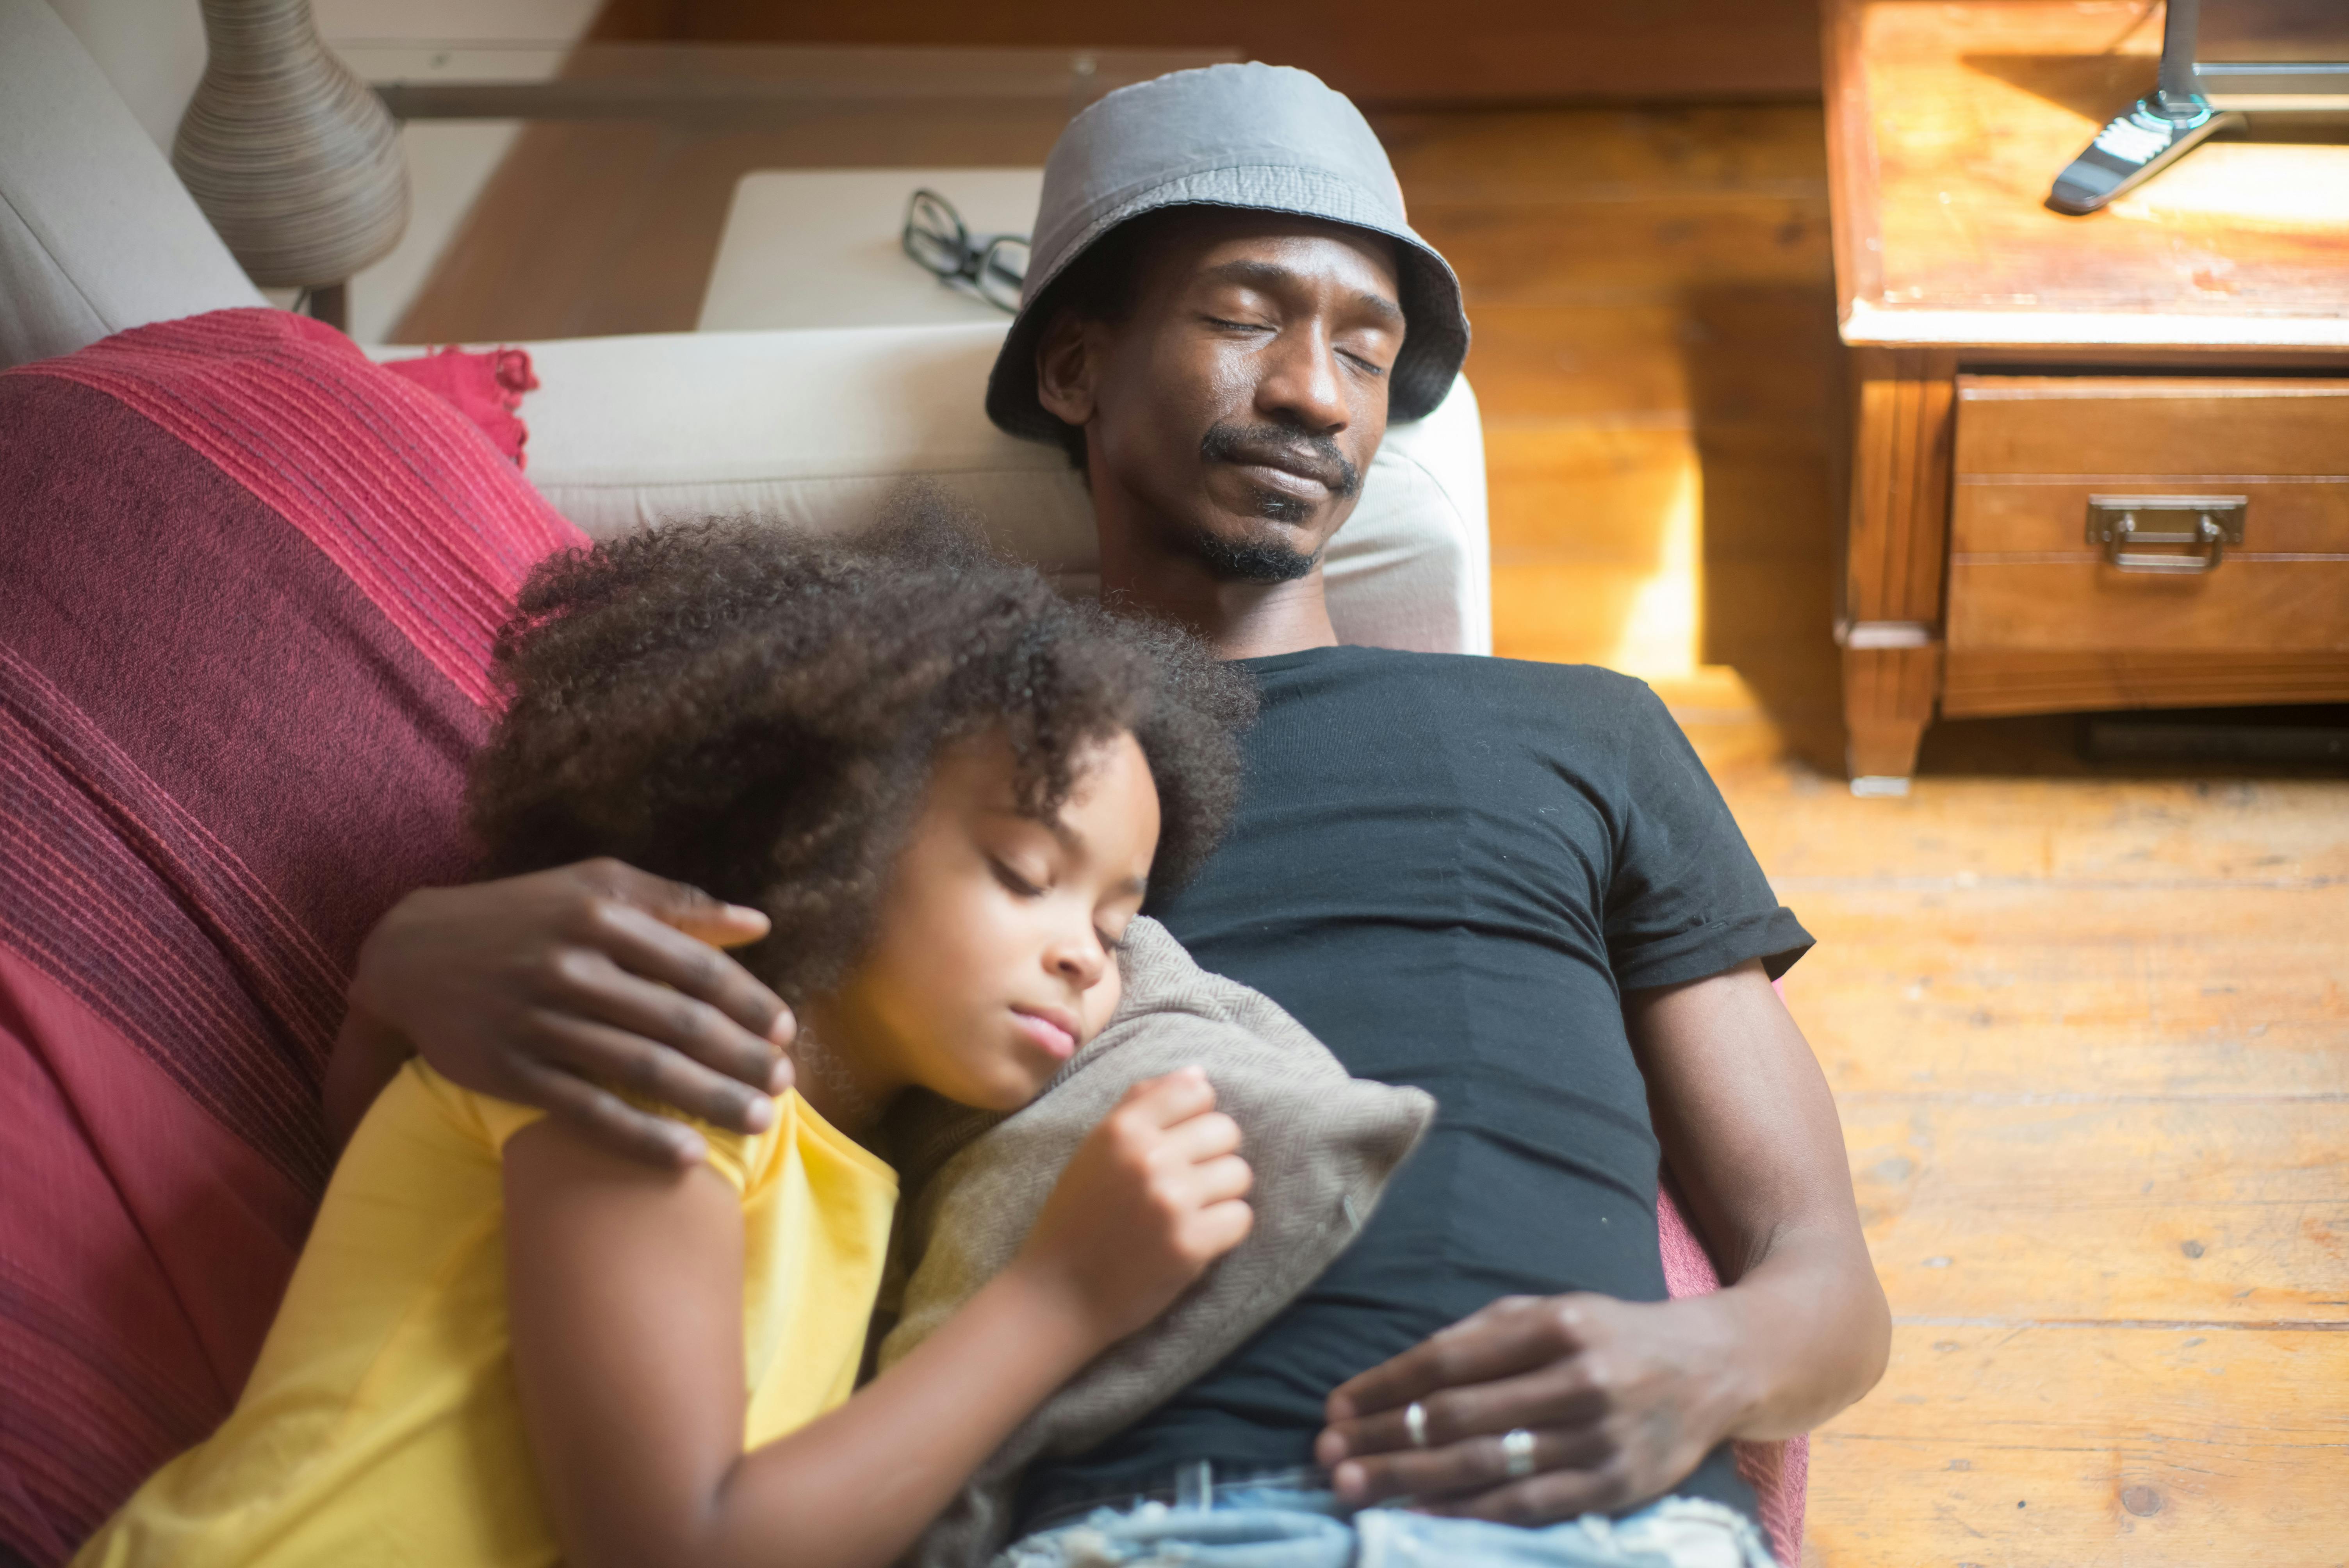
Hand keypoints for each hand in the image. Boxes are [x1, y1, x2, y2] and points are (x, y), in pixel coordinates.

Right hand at [348, 858, 795, 1165]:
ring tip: (759, 1121)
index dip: (749, 1003)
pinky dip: (641, 1136)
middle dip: (741, 1058)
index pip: (696, 967)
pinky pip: (588, 1110)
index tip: (786, 1031)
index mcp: (601, 916)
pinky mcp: (511, 1071)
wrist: (412, 955)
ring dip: (709, 1099)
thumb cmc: (522, 915)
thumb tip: (757, 924)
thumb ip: (677, 904)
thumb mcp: (594, 886)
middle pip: (678, 1022)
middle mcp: (573, 967)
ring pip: (642, 1069)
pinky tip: (688, 1156)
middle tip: (786, 1085)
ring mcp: (539, 1021)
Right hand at [1013, 1068, 1253, 1346]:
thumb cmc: (1077, 1217)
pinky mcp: (1190, 1245)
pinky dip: (1225, 1229)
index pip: (1197, 1092)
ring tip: (1190, 1211)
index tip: (1181, 1142)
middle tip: (1186, 1183)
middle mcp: (1149, 1157)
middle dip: (1213, 1156)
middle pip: (1226, 1131)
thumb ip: (1143, 1104)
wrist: (1057, 1294)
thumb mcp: (1095, 1149)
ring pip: (1239, 1173)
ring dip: (1222, 1194)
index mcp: (1122, 1129)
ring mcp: (1172, 1201)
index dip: (1197, 1116)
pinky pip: (1241, 1217)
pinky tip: (1195, 1238)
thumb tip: (1200, 1074)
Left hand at [1313, 1292, 1747, 1523]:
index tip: (1334, 1408)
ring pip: (1487, 1465)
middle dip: (1384, 1439)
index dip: (1385, 1386)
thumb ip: (1481, 1336)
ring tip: (1353, 1489)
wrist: (1717, 1367)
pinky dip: (1469, 1514)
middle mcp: (1580, 1379)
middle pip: (1459, 1416)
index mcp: (1557, 1326)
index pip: (1450, 1359)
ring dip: (1410, 1481)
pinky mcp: (1617, 1486)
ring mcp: (1600, 1438)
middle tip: (1325, 1457)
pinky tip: (1420, 1517)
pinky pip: (1529, 1505)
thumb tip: (1400, 1375)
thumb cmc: (1610, 1336)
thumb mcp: (1551, 1311)